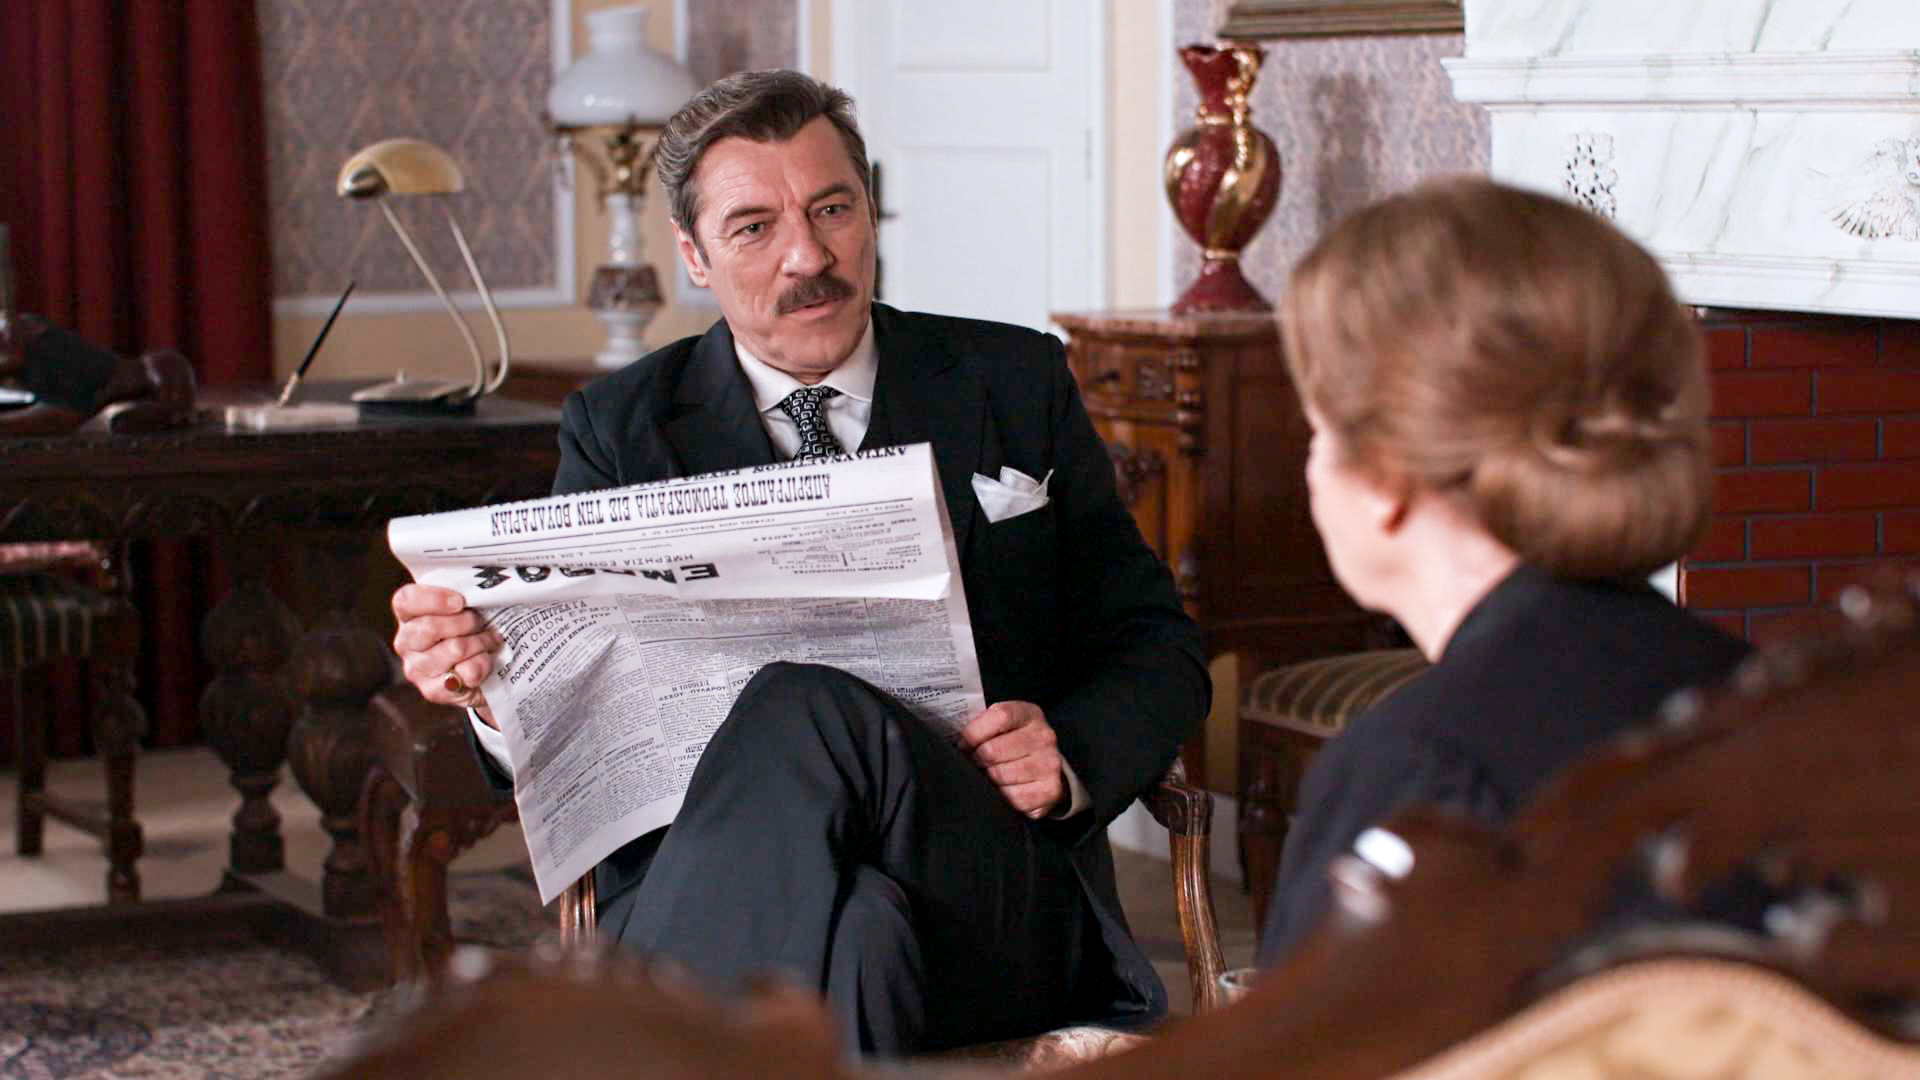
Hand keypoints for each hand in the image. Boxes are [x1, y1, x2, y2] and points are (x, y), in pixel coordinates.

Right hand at [392, 583, 500, 722]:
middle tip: (481, 622)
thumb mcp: (465, 608)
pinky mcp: (432, 691)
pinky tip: (484, 661)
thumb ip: (462, 596)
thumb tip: (479, 589)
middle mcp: (405, 643)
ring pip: (455, 649)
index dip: (434, 599)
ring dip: (481, 642)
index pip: (406, 601)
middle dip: (467, 622)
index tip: (460, 601)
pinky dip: (484, 664)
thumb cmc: (471, 631)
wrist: (484, 671)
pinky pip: (467, 672)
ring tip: (490, 641)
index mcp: (408, 616)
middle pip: (430, 627)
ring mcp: (416, 669)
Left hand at [961, 701, 1064, 818]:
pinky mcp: (1050, 790)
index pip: (999, 717)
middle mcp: (1044, 737)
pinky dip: (1002, 797)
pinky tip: (1003, 790)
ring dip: (987, 780)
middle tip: (975, 764)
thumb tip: (953, 742)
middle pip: (993, 751)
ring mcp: (1049, 764)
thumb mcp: (1001, 725)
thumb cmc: (1013, 742)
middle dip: (976, 760)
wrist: (1044, 765)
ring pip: (999, 776)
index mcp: (1029, 714)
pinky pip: (1013, 798)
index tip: (963, 745)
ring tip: (988, 776)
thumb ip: (981, 725)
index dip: (973, 733)